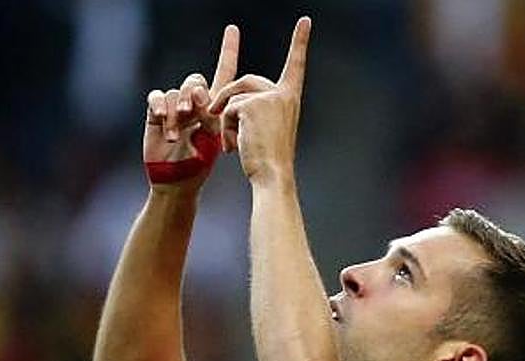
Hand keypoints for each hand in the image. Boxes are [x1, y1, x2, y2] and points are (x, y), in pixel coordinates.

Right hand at [144, 24, 239, 189]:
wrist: (177, 183)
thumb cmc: (199, 166)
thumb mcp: (212, 140)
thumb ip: (210, 116)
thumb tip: (200, 97)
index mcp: (214, 106)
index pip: (223, 72)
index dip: (227, 51)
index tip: (233, 30)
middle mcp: (194, 103)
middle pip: (195, 81)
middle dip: (194, 94)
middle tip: (194, 111)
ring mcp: (174, 108)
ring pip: (175, 92)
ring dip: (176, 110)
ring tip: (177, 133)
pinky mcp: (155, 114)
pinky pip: (156, 97)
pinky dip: (159, 106)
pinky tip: (162, 120)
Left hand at [209, 17, 309, 185]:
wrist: (272, 176)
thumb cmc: (267, 160)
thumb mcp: (265, 129)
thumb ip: (255, 109)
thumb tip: (223, 103)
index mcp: (290, 98)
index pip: (295, 65)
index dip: (299, 42)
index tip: (305, 21)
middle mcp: (283, 94)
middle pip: (246, 80)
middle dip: (228, 99)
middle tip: (218, 119)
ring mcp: (268, 97)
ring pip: (233, 96)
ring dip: (225, 120)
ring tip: (233, 143)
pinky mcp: (252, 104)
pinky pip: (227, 108)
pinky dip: (224, 128)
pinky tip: (234, 145)